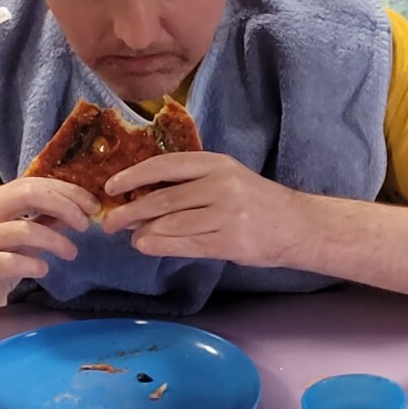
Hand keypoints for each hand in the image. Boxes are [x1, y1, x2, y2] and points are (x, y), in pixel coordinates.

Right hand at [0, 177, 99, 326]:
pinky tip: (43, 270)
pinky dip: (33, 265)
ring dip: (55, 241)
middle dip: (64, 207)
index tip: (93, 206)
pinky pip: (9, 262)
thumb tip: (82, 208)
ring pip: (23, 229)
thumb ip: (48, 220)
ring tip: (71, 253)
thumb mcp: (25, 237)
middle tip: (86, 225)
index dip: (68, 191)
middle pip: (27, 195)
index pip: (36, 183)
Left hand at [102, 152, 308, 266]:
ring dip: (143, 231)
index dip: (134, 175)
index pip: (165, 165)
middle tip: (110, 221)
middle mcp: (220, 185)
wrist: (297, 225)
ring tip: (130, 236)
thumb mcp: (226, 178)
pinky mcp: (230, 241)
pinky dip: (160, 245)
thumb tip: (142, 197)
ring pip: (171, 223)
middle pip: (163, 198)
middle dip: (130, 210)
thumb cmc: (256, 201)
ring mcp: (226, 214)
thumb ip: (190, 183)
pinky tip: (146, 245)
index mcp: (216, 163)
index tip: (111, 186)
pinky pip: (186, 244)